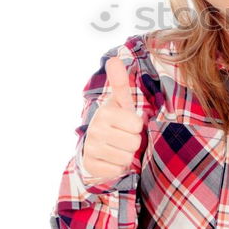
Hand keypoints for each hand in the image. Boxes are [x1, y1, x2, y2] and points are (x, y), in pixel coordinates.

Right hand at [82, 56, 143, 181]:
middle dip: (132, 141)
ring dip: (126, 154)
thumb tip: (114, 59)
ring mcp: (91, 148)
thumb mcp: (121, 102)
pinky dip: (118, 167)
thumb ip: (120, 82)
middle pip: (133, 143)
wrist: (97, 143)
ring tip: (118, 147)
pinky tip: (111, 158)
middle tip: (123, 137)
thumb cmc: (116, 120)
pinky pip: (117, 170)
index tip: (127, 123)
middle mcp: (95, 130)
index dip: (136, 125)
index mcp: (105, 112)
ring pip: (126, 158)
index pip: (137, 125)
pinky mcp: (90, 166)